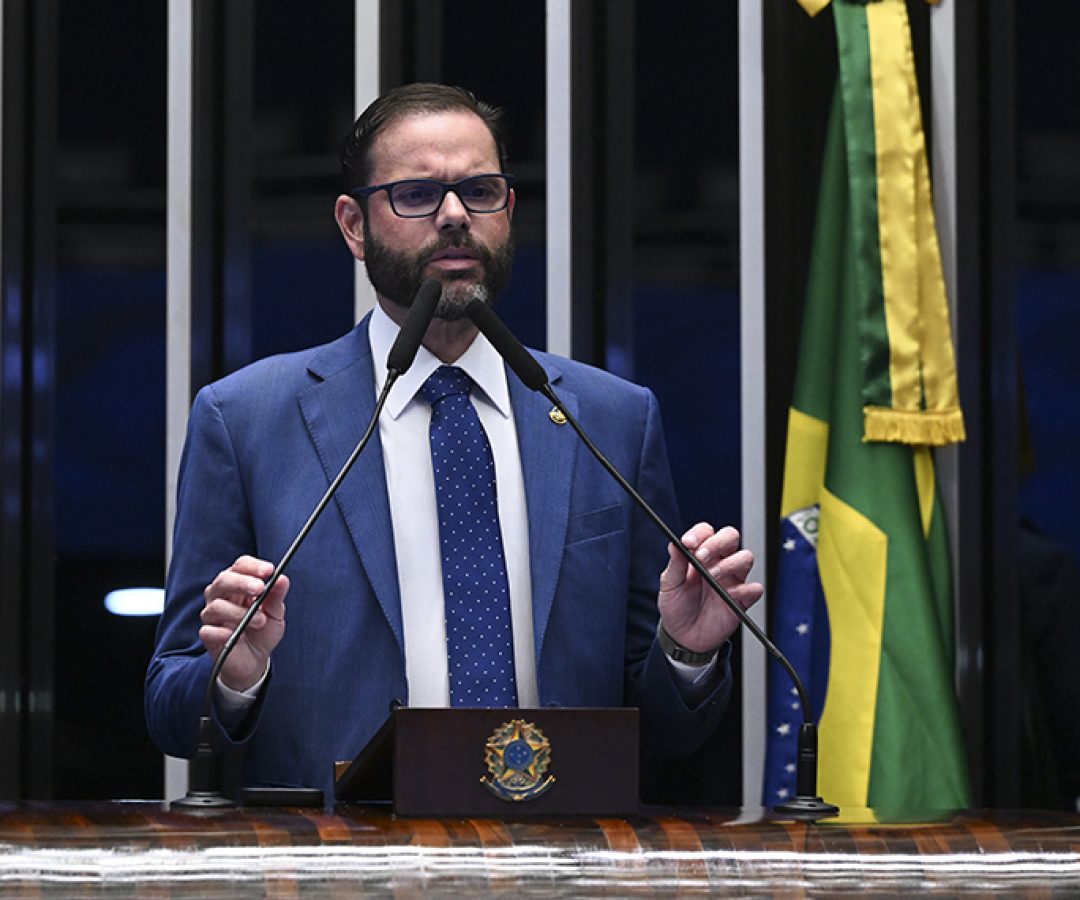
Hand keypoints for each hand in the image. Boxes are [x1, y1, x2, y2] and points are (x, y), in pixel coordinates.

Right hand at [200, 555, 288, 692]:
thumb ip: (276, 596)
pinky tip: (237, 635)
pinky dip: (224, 632)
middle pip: (223, 580)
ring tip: (260, 621)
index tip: (269, 571)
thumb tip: (281, 578)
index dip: (253, 566)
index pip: (240, 566)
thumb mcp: (275, 613)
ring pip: (216, 606)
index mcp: (238, 585)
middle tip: (259, 588)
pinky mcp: (208, 636)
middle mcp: (221, 596)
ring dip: (240, 612)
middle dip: (242, 582)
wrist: (254, 660)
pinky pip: (208, 630)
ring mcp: (212, 616)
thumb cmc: (262, 631)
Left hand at [656, 523, 763, 653]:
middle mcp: (719, 562)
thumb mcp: (669, 585)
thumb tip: (674, 544)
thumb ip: (675, 565)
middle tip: (701, 557)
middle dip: (717, 542)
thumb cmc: (677, 607)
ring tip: (712, 577)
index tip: (688, 543)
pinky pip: (755, 588)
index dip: (699, 533)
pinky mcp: (743, 599)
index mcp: (700, 554)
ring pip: (746, 557)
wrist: (684, 637)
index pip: (706, 532)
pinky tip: (730, 596)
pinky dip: (745, 590)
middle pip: (730, 537)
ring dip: (729, 564)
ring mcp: (732, 579)